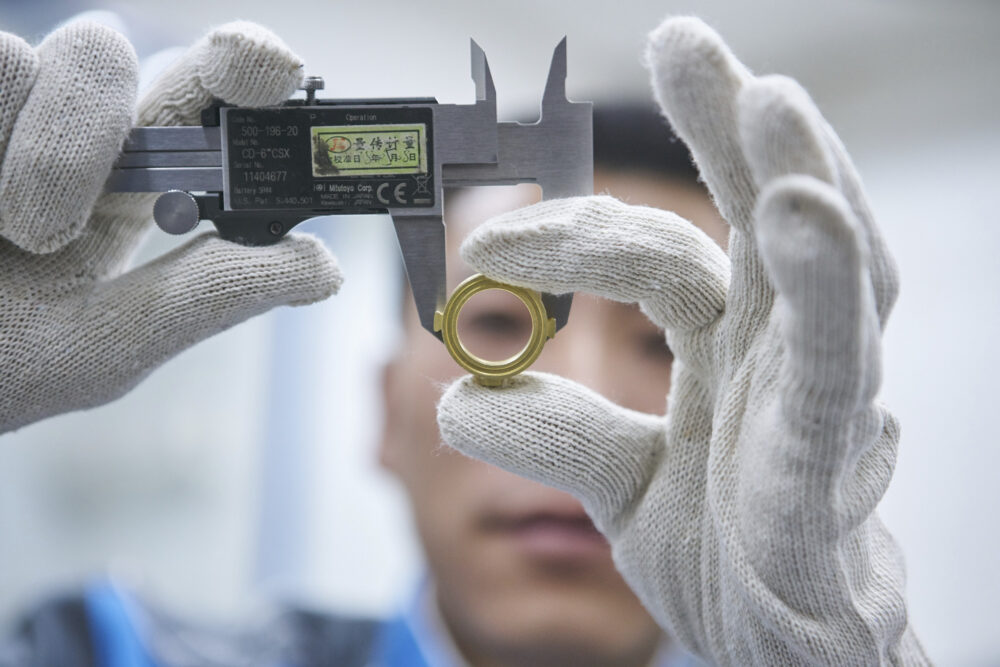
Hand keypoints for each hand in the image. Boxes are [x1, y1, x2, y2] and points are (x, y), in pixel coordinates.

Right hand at [0, 21, 341, 433]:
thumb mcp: (99, 348)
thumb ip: (207, 298)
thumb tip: (325, 268)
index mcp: (114, 190)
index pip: (190, 106)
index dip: (239, 72)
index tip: (269, 68)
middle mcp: (49, 136)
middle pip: (108, 55)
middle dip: (109, 111)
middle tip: (68, 206)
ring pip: (31, 59)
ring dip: (40, 157)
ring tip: (8, 235)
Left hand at [437, 17, 927, 664]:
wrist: (785, 648)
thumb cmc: (724, 549)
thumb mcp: (622, 484)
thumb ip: (555, 430)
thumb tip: (460, 396)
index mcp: (729, 347)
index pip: (667, 256)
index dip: (582, 233)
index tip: (488, 240)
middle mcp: (782, 352)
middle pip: (769, 220)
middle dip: (730, 132)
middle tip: (683, 45)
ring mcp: (820, 399)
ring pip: (829, 271)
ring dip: (801, 178)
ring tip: (767, 99)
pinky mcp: (836, 464)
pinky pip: (835, 367)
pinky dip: (824, 290)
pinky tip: (805, 217)